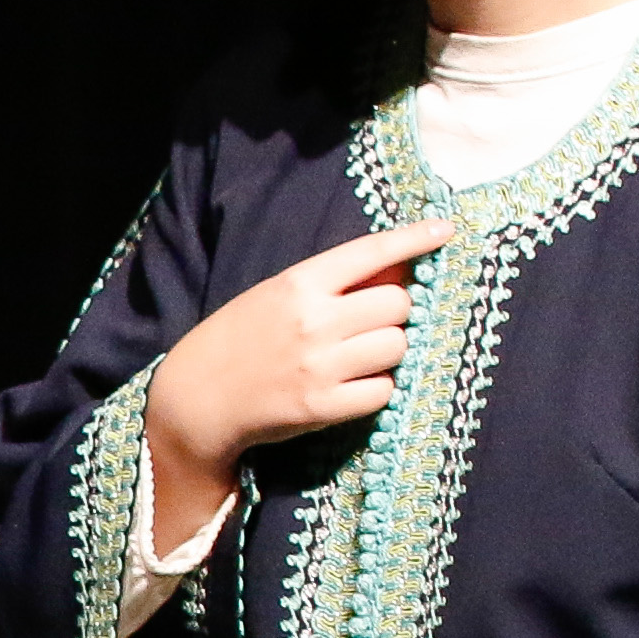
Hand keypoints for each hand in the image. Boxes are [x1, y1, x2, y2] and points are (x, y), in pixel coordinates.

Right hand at [145, 219, 452, 492]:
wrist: (195, 399)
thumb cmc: (238, 340)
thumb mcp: (275, 295)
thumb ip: (331, 284)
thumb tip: (399, 269)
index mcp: (297, 285)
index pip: (369, 253)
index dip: (412, 239)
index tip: (443, 231)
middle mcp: (313, 322)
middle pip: (398, 304)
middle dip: (394, 312)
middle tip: (369, 323)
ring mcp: (320, 366)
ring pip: (396, 345)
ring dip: (387, 349)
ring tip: (357, 356)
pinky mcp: (324, 407)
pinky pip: (383, 389)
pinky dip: (376, 386)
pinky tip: (351, 385)